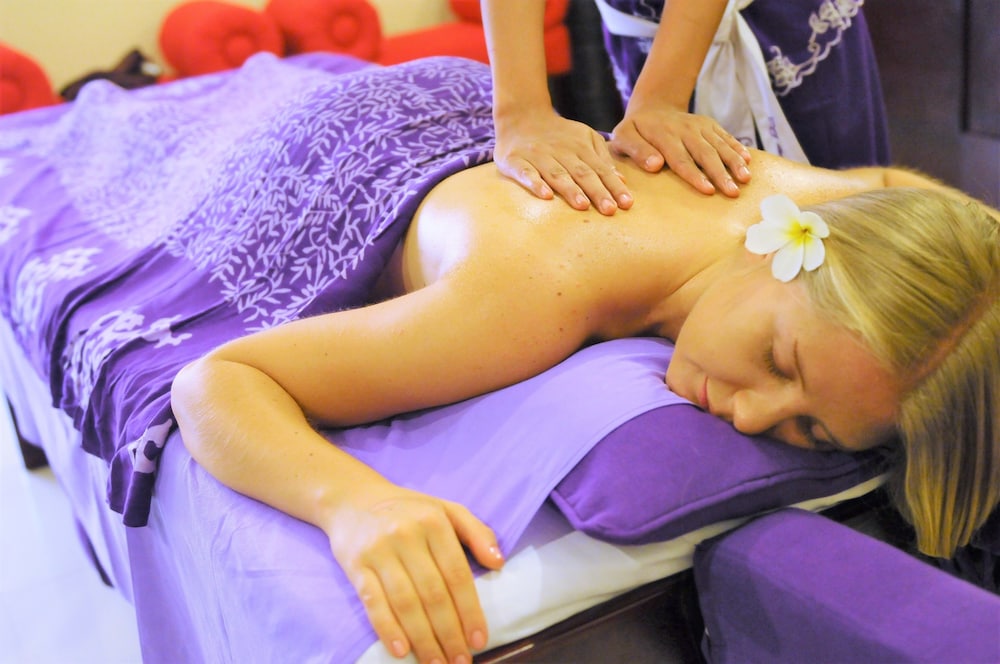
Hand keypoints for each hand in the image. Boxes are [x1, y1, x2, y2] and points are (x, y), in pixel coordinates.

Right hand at [324, 484, 503, 662]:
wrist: (353, 498)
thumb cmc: (408, 510)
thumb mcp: (446, 509)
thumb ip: (477, 531)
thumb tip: (499, 562)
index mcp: (434, 521)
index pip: (457, 574)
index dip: (469, 610)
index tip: (479, 639)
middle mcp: (406, 535)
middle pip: (432, 593)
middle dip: (449, 633)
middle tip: (460, 661)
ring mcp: (378, 551)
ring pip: (405, 602)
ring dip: (423, 639)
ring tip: (437, 663)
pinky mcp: (355, 565)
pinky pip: (373, 602)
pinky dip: (388, 629)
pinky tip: (402, 651)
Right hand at [494, 111, 632, 214]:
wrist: (520, 116)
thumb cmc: (557, 134)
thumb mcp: (583, 137)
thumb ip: (601, 158)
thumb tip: (621, 180)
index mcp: (580, 146)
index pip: (600, 169)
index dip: (613, 186)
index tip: (627, 204)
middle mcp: (560, 151)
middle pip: (582, 173)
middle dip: (597, 191)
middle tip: (610, 210)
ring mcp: (537, 155)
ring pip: (557, 174)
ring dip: (570, 190)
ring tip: (583, 205)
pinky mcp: (515, 160)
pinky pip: (526, 173)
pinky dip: (535, 183)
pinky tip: (546, 196)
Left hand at [611, 105, 751, 196]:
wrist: (652, 108)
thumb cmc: (635, 131)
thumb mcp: (623, 138)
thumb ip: (636, 151)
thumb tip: (655, 165)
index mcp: (663, 134)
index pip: (680, 159)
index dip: (694, 175)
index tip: (707, 190)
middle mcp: (685, 128)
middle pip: (705, 153)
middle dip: (720, 173)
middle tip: (732, 192)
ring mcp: (699, 125)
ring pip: (719, 145)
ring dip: (734, 162)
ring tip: (745, 179)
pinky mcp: (710, 125)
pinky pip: (726, 136)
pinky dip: (738, 147)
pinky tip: (748, 161)